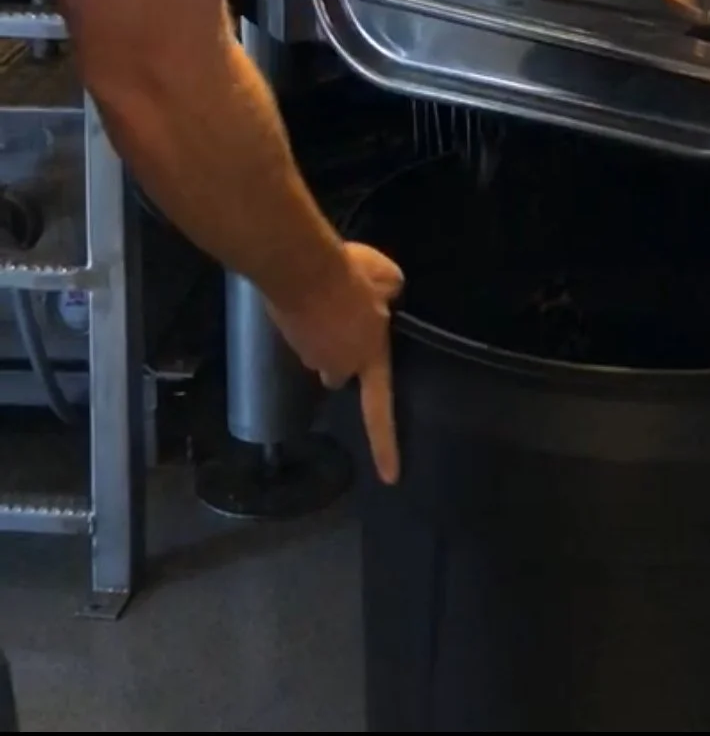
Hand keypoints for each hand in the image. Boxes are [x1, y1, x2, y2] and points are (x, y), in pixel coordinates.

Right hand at [268, 240, 403, 484]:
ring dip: (326, 331)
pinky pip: (303, 330)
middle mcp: (336, 365)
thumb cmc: (352, 277)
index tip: (390, 478)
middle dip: (343, 356)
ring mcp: (306, 353)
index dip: (386, 445)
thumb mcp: (389, 279)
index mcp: (368, 359)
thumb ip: (390, 296)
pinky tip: (311, 291)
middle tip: (349, 321)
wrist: (301, 267)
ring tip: (330, 294)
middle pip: (340, 372)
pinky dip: (308, 316)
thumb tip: (385, 299)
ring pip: (319, 349)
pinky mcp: (285, 335)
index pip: (380, 411)